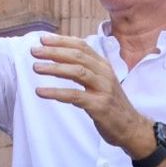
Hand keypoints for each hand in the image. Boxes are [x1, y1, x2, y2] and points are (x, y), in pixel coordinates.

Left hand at [31, 35, 150, 153]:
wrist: (131, 127)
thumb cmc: (112, 104)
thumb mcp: (101, 82)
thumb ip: (86, 70)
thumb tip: (61, 56)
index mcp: (104, 66)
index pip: (82, 47)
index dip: (62, 41)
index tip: (43, 39)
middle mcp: (105, 74)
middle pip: (78, 56)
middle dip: (54, 52)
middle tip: (34, 51)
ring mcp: (103, 89)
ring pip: (77, 72)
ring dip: (54, 68)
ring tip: (36, 68)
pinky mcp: (99, 106)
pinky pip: (74, 96)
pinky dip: (56, 92)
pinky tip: (41, 91)